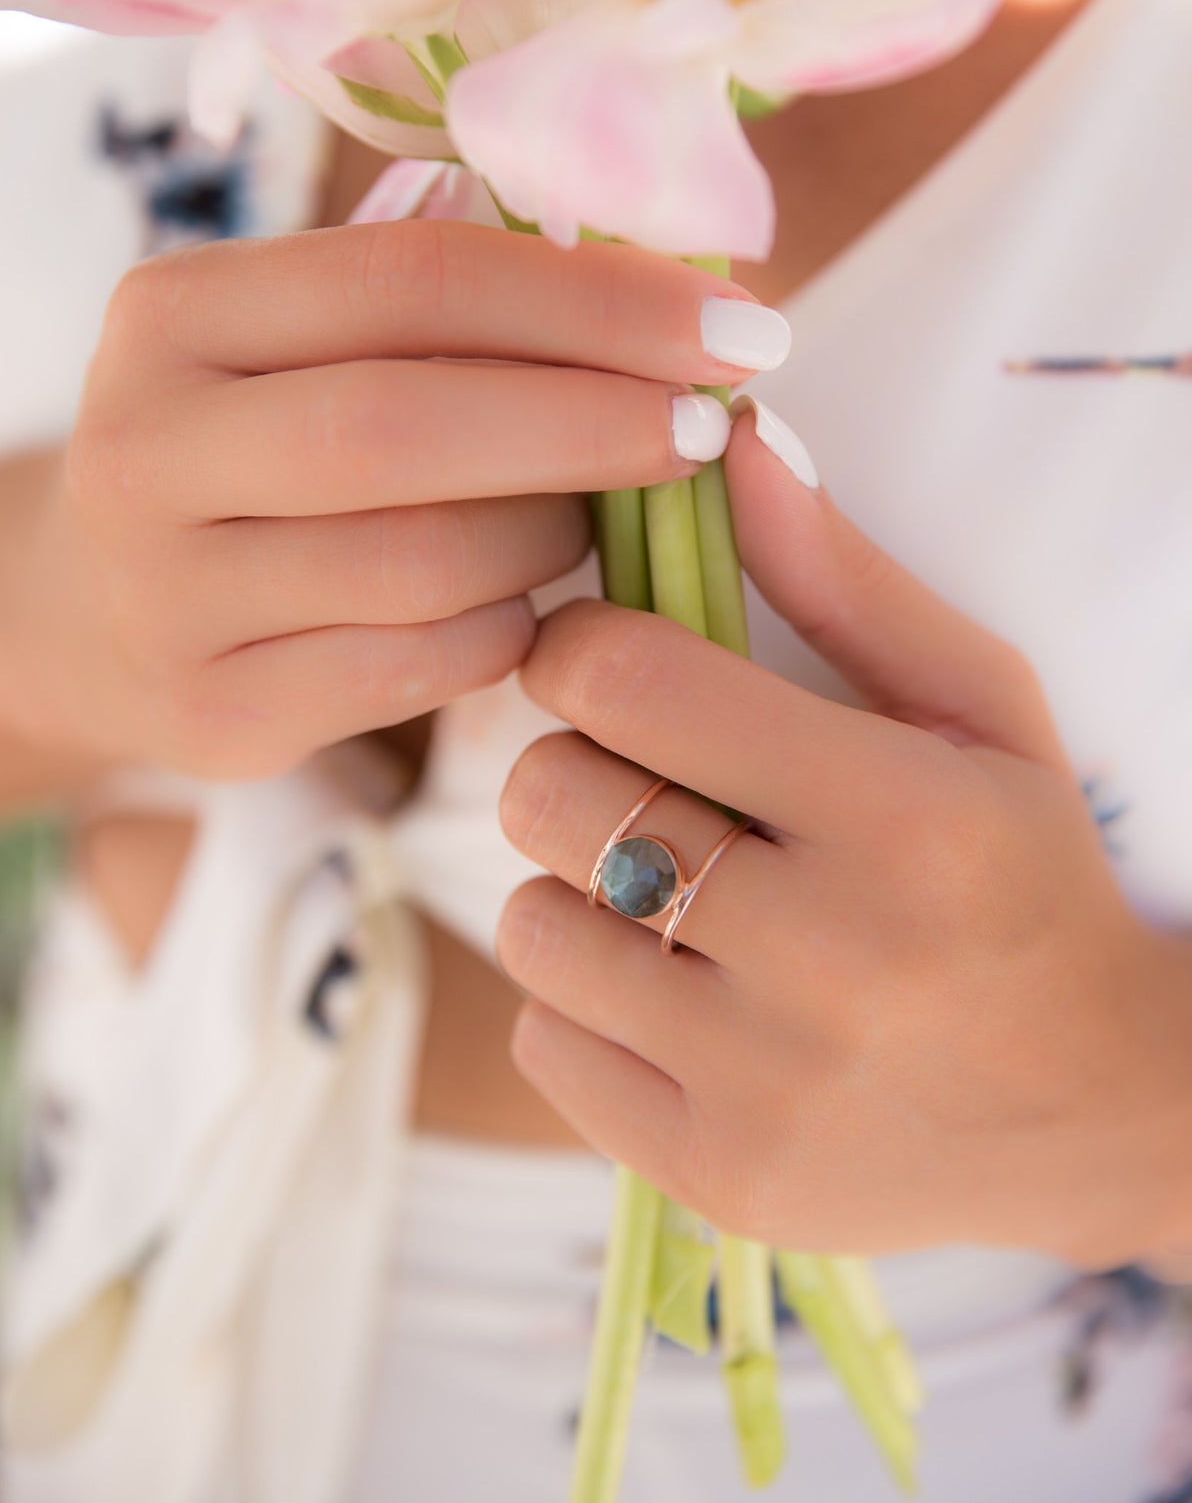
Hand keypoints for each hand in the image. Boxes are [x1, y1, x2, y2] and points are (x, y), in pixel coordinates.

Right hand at [0, 223, 780, 778]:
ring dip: (550, 538)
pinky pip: (419, 667)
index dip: (590, 301)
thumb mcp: (314, 346)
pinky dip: (504, 629)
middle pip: (402, 424)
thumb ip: (462, 311)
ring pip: (422, 564)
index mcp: (175, 312)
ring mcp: (167, 594)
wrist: (103, 607)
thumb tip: (695, 299)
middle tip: (707, 429)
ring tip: (588, 517)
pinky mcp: (216, 715)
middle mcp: (143, 448)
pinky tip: (520, 601)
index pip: (411, 278)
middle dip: (588, 422)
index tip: (732, 324)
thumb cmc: (265, 445)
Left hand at [497, 403, 1191, 1267]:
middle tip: (647, 776)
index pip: (625, 680)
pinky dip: (584, 1000)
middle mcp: (833, 959)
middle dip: (574, 763)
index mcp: (903, 814)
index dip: (584, 646)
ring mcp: (767, 1087)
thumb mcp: (976, 704)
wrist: (1091, 1104)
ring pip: (530, 923)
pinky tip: (678, 988)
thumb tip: (730, 443)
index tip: (610, 657)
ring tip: (671, 888)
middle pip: (551, 797)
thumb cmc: (1022, 871)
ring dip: (577, 886)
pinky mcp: (718, 1177)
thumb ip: (843, 576)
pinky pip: (542, 1039)